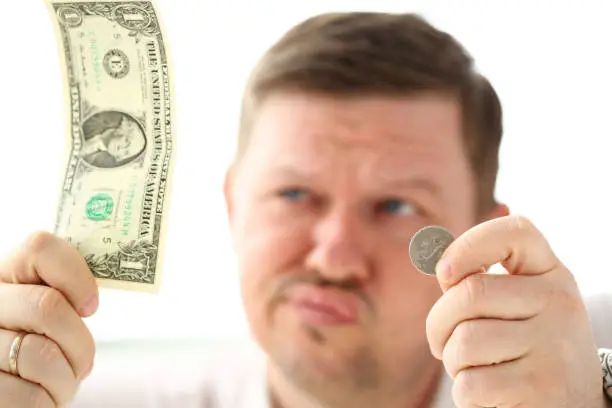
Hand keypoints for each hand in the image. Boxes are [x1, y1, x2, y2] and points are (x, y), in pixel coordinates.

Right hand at [0, 231, 97, 407]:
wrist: (9, 387)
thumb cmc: (37, 346)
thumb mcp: (44, 312)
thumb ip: (63, 294)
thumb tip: (90, 300)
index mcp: (3, 276)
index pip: (39, 248)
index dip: (76, 275)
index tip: (90, 306)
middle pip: (48, 306)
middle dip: (79, 342)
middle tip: (82, 360)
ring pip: (41, 356)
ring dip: (67, 378)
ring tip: (62, 382)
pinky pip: (30, 398)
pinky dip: (49, 402)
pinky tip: (44, 398)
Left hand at [426, 215, 605, 407]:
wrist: (574, 404)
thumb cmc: (526, 348)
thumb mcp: (518, 306)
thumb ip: (482, 283)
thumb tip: (438, 265)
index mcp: (551, 275)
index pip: (515, 232)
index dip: (468, 245)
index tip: (444, 274)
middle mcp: (559, 304)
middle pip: (469, 294)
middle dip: (438, 322)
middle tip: (441, 341)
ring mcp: (554, 347)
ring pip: (464, 341)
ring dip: (453, 361)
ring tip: (474, 367)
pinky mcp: (541, 388)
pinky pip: (470, 383)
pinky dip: (465, 393)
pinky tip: (489, 391)